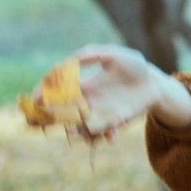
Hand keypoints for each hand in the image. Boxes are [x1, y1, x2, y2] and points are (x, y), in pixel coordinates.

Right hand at [56, 44, 190, 140]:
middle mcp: (88, 102)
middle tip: (61, 124)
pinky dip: (105, 136)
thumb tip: (71, 60)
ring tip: (81, 134)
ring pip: (82, 128)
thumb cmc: (133, 65)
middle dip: (57, 121)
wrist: (154, 83)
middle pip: (65, 115)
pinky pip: (105, 133)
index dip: (44, 95)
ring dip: (79, 134)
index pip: (58, 91)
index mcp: (83, 85)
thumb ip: (92, 54)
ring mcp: (101, 114)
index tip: (37, 98)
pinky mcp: (115, 123)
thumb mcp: (114, 55)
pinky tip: (112, 134)